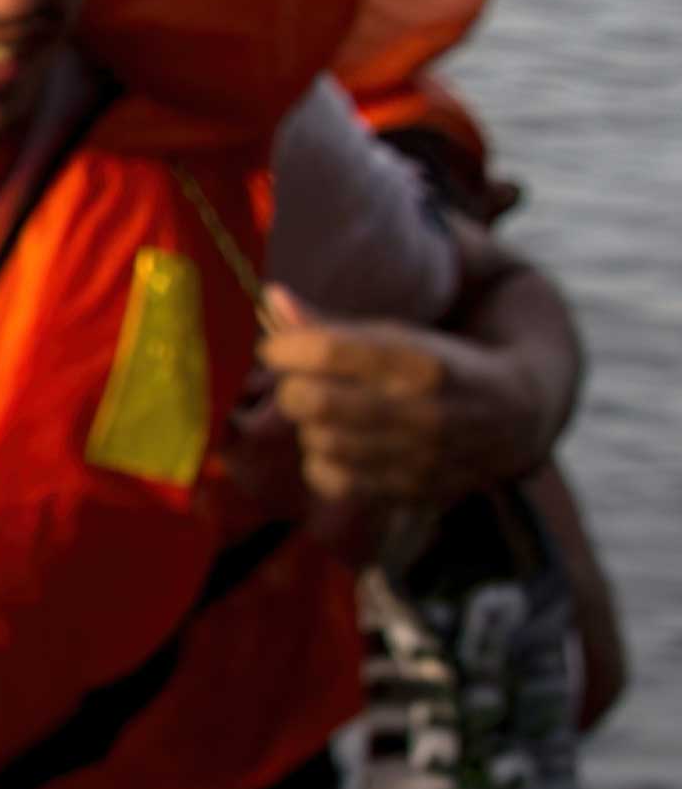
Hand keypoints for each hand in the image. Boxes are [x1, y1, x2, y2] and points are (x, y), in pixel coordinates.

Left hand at [263, 284, 545, 521]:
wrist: (517, 415)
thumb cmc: (440, 364)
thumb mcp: (396, 334)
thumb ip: (330, 324)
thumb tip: (271, 298)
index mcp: (420, 359)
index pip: (327, 350)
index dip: (283, 348)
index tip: (277, 349)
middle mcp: (424, 411)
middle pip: (312, 401)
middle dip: (291, 388)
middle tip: (300, 383)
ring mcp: (421, 456)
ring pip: (318, 441)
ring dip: (309, 425)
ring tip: (327, 414)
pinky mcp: (414, 490)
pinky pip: (333, 481)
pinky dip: (322, 463)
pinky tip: (340, 446)